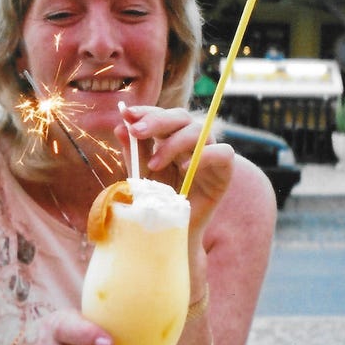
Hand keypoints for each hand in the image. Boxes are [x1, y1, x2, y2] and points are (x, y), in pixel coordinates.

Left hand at [116, 105, 233, 284]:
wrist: (169, 234)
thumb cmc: (155, 203)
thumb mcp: (140, 175)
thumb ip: (134, 151)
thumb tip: (120, 126)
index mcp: (171, 139)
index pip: (163, 115)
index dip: (147, 111)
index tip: (127, 113)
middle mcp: (191, 143)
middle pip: (181, 116)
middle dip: (157, 120)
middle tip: (137, 131)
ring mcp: (209, 155)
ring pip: (199, 130)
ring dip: (174, 142)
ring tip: (155, 164)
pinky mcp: (224, 172)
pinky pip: (224, 153)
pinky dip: (204, 156)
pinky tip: (185, 167)